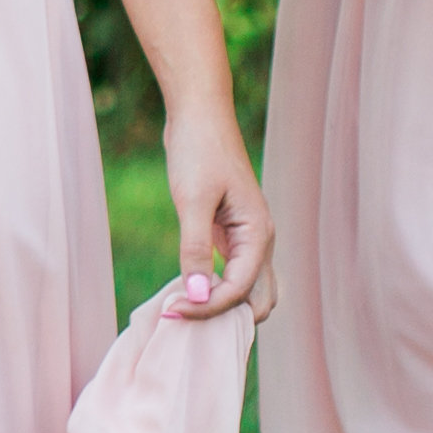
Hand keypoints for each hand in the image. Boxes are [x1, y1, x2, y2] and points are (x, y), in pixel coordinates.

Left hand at [160, 112, 276, 324]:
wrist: (199, 115)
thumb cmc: (198, 151)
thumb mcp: (192, 201)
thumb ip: (194, 250)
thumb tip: (197, 296)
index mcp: (258, 235)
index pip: (241, 291)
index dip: (208, 307)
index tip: (173, 310)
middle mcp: (260, 241)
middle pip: (258, 300)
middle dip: (224, 317)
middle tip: (182, 316)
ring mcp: (247, 239)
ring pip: (247, 290)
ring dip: (222, 306)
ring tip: (185, 309)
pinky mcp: (231, 234)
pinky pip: (232, 275)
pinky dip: (215, 290)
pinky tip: (188, 290)